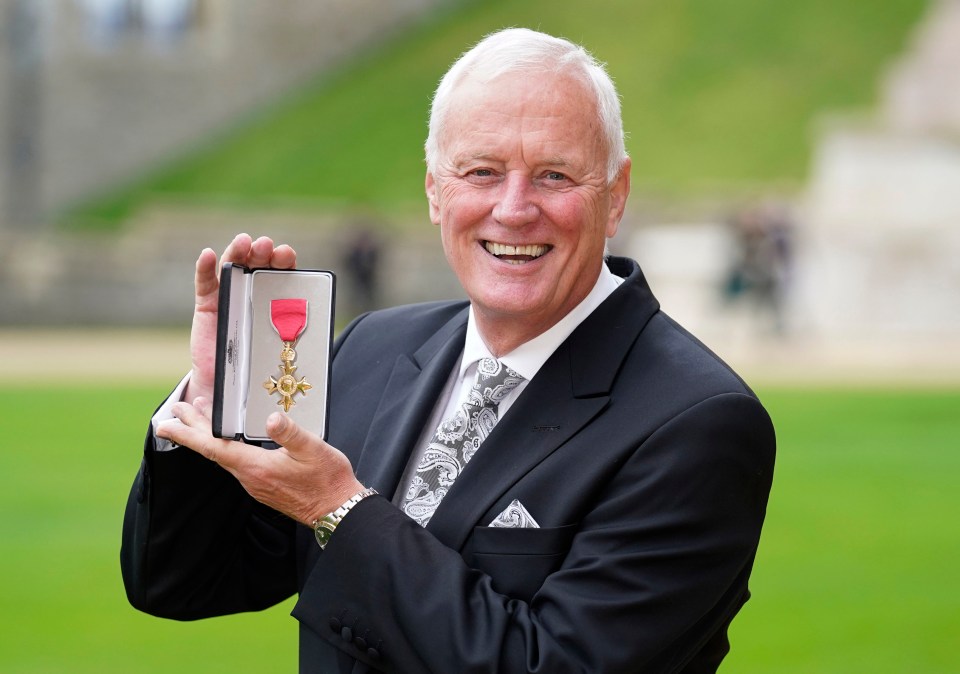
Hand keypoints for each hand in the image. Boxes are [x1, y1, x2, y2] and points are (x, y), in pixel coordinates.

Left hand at [156, 397, 364, 524]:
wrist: (337, 510)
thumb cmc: (328, 480)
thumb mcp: (314, 449)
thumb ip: (290, 433)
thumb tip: (272, 417)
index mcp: (256, 467)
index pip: (213, 447)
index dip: (187, 434)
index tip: (165, 424)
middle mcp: (250, 478)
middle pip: (213, 450)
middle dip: (193, 430)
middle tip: (175, 411)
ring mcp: (255, 484)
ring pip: (223, 457)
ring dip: (208, 437)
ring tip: (197, 419)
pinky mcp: (263, 486)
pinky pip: (235, 464)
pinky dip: (224, 447)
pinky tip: (229, 441)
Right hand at [186, 234, 296, 402]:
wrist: (228, 385)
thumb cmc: (259, 365)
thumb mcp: (280, 351)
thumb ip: (294, 341)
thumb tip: (319, 341)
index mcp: (276, 299)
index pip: (282, 273)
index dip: (284, 261)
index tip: (287, 255)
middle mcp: (253, 292)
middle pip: (258, 264)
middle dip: (263, 252)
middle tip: (266, 246)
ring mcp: (229, 294)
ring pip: (233, 266)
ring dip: (238, 250)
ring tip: (243, 241)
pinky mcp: (207, 304)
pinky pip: (205, 282)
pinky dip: (204, 267)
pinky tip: (208, 255)